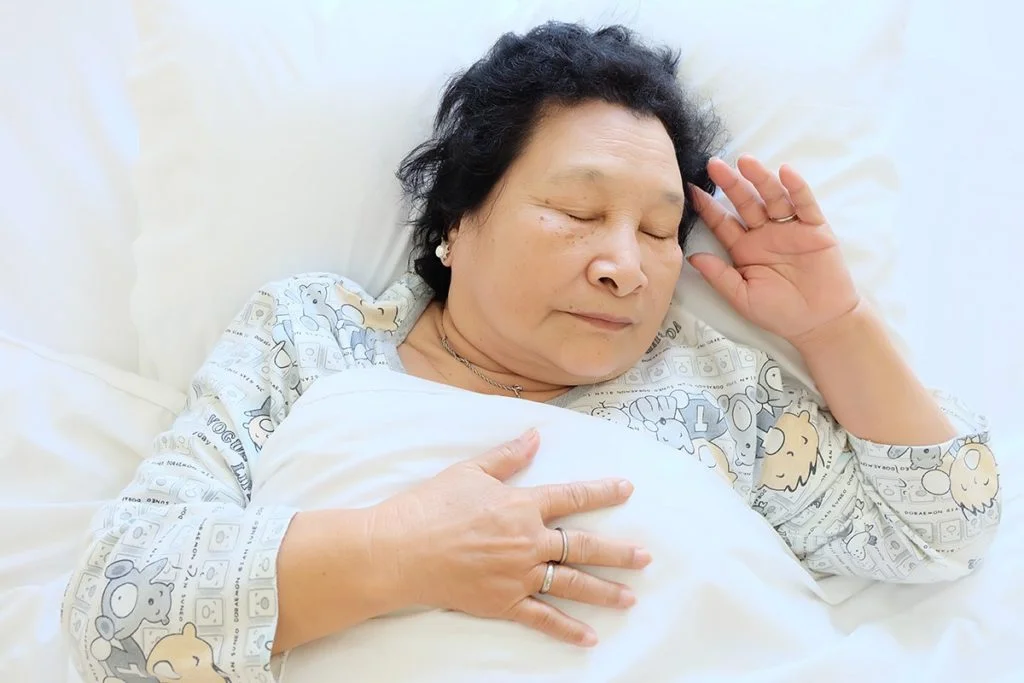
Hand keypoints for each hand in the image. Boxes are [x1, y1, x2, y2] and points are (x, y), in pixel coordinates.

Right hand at [367, 429, 648, 646]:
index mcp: (522, 504)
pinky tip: (589, 637)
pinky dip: (566, 629)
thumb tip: (536, 435)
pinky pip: (542, 618)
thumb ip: (508, 456)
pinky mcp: (503, 602)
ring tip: (630, 598)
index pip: (572, 497)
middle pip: (583, 546)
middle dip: (618, 552)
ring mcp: (518, 574)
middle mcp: (528, 540)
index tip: (627, 489)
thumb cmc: (431, 505)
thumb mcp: (470, 471)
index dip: (602, 492)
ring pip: (571, 584)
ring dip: (604, 591)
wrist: (399, 550)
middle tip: (646, 558)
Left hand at [688, 156, 860, 343]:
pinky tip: (785, 172)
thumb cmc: (778, 313)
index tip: (690, 189)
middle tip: (714, 165)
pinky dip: (796, 188)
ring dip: (760, 178)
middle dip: (730, 184)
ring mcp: (789, 228)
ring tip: (745, 161)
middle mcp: (764, 234)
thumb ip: (719, 276)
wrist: (819, 323)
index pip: (722, 223)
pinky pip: (805, 204)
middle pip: (745, 203)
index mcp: (744, 249)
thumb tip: (691, 257)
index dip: (707, 207)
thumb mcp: (741, 297)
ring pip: (772, 197)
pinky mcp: (815, 228)